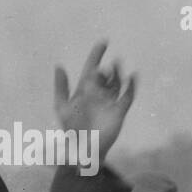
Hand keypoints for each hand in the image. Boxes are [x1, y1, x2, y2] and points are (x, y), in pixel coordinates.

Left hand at [54, 41, 136, 162]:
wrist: (83, 149)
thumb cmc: (71, 129)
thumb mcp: (61, 107)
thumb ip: (61, 87)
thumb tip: (59, 66)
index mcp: (85, 89)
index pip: (92, 68)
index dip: (97, 55)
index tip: (104, 43)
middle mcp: (99, 93)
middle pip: (106, 75)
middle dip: (107, 68)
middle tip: (103, 69)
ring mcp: (110, 102)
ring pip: (117, 83)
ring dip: (118, 74)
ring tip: (116, 67)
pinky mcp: (119, 111)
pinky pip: (128, 96)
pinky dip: (131, 87)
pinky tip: (132, 78)